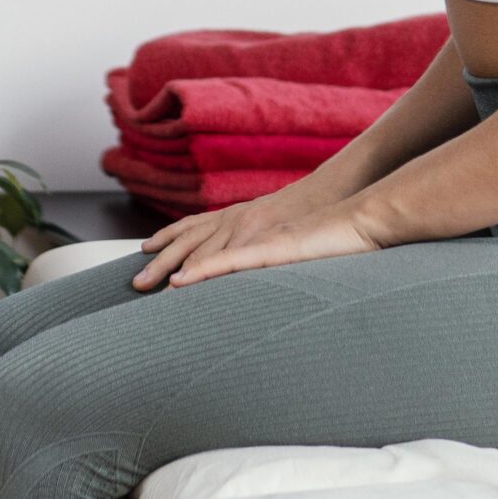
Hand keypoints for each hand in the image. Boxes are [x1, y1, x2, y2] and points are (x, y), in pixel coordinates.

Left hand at [129, 180, 379, 289]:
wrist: (363, 213)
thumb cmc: (340, 227)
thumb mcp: (301, 237)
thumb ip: (282, 246)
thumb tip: (273, 259)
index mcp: (254, 221)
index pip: (205, 229)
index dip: (176, 240)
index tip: (151, 252)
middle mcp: (248, 223)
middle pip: (194, 241)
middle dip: (161, 259)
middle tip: (134, 280)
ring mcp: (256, 234)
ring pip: (202, 251)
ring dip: (170, 268)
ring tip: (143, 285)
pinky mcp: (269, 247)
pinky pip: (228, 260)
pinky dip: (200, 271)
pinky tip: (180, 283)